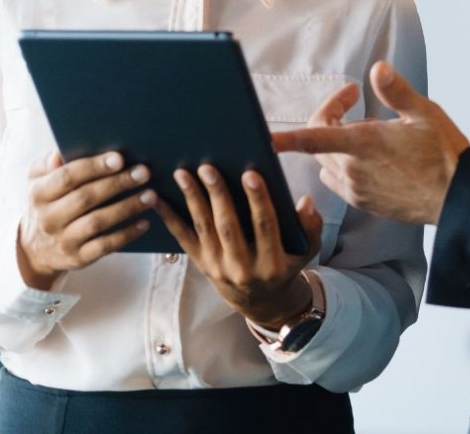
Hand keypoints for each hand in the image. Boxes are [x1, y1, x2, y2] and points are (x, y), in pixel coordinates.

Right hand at [16, 149, 156, 290]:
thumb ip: (46, 164)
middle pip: (86, 198)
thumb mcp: (37, 182)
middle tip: (144, 173)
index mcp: (39, 194)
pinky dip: (126, 234)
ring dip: (127, 208)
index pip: (67, 177)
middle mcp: (48, 218)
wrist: (36, 251)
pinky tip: (144, 222)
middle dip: (117, 183)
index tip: (119, 158)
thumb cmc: (46, 205)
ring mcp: (64, 240)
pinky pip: (105, 246)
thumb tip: (59, 153)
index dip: (94, 167)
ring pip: (97, 222)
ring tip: (150, 195)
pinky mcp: (79, 257)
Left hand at [153, 164, 323, 328]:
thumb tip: (305, 201)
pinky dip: (169, 217)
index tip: (251, 174)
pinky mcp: (201, 263)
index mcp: (271, 263)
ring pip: (204, 228)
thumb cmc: (285, 266)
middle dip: (218, 195)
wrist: (260, 301)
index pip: (265, 226)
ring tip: (183, 173)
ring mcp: (218, 267)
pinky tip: (158, 197)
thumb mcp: (307, 252)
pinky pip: (183, 238)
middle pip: (228, 227)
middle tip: (208, 168)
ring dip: (192, 199)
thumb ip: (311, 227)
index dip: (258, 200)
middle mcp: (242, 268)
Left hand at [273, 61, 468, 225]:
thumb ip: (396, 90)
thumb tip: (377, 68)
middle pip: (317, 142)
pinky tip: (369, 157)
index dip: (285, 138)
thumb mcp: (424, 113)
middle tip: (355, 99)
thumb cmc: (443, 153)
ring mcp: (356, 189)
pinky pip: (337, 180)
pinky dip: (343, 164)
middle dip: (329, 118)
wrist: (457, 196)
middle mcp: (353, 169)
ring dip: (335, 143)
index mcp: (364, 143)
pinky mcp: (362, 202)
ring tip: (368, 132)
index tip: (264, 136)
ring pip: (326, 162)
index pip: (313, 138)